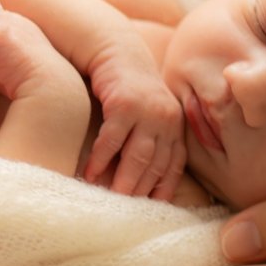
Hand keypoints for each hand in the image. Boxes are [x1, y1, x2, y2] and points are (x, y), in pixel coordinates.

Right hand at [83, 42, 186, 199]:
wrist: (117, 52)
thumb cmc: (129, 89)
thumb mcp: (149, 113)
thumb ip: (152, 139)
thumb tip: (141, 178)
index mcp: (175, 125)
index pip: (173, 165)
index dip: (163, 189)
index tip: (151, 209)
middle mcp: (167, 119)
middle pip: (155, 164)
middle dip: (140, 191)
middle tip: (126, 213)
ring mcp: (147, 111)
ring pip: (137, 156)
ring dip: (123, 180)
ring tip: (110, 199)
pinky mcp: (124, 104)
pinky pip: (112, 140)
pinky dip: (100, 159)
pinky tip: (89, 173)